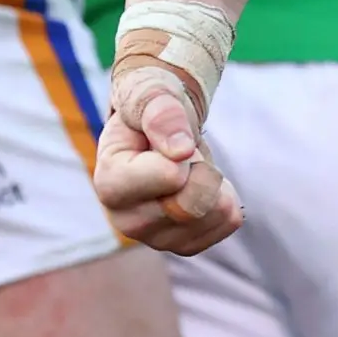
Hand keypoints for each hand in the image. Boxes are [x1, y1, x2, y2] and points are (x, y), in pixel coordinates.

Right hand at [93, 66, 242, 253]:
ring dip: (214, 180)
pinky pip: (227, 222)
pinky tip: (203, 183)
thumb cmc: (149, 107)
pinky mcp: (183, 244)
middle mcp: (126, 220)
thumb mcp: (150, 93)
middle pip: (192, 205)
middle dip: (201, 168)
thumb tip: (180, 150)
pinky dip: (226, 196)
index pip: (169, 179)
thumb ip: (161, 114)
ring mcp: (155, 237)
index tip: (171, 142)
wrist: (157, 126)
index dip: (183, 154)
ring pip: (213, 216)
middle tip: (183, 153)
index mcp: (110, 183)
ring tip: (189, 166)